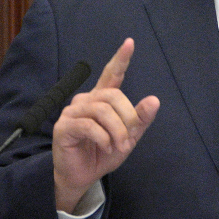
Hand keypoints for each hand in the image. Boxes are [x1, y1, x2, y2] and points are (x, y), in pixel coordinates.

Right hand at [51, 38, 159, 212]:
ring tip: (118, 146)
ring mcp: (73, 112)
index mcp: (102, 99)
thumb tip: (154, 100)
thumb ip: (140, 120)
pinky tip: (106, 147)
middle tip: (128, 140)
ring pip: (102, 110)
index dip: (121, 58)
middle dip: (127, 118)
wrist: (83, 176)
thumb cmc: (104, 153)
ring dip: (117, 131)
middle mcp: (86, 100)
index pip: (112, 74)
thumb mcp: (129, 138)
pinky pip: (89, 125)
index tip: (130, 42)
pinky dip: (103, 138)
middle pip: (113, 96)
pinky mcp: (64, 126)